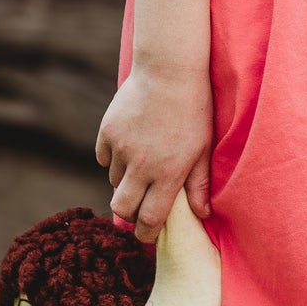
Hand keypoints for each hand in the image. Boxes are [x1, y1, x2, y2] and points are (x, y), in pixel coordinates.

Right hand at [94, 63, 213, 244]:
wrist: (169, 70)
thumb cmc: (194, 109)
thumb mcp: (203, 147)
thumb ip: (200, 183)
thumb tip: (202, 214)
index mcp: (168, 173)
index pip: (150, 218)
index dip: (147, 233)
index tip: (147, 235)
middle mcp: (141, 165)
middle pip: (122, 209)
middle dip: (129, 214)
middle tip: (138, 208)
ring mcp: (120, 148)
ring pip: (114, 181)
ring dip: (125, 180)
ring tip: (142, 164)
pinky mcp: (106, 132)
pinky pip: (103, 158)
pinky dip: (113, 158)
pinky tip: (129, 145)